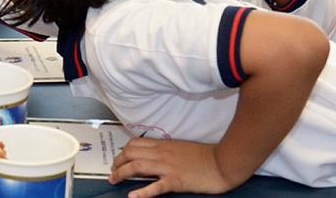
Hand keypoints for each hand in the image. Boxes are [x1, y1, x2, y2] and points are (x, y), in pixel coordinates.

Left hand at [110, 138, 236, 196]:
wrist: (222, 162)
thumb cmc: (205, 156)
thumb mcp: (181, 147)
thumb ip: (166, 149)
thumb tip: (153, 154)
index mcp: (163, 144)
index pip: (135, 143)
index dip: (123, 150)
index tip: (119, 158)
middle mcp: (161, 154)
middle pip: (131, 153)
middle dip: (118, 162)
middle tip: (113, 170)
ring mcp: (167, 167)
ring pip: (137, 166)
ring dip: (121, 173)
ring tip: (114, 180)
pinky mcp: (175, 181)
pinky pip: (155, 186)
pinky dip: (142, 192)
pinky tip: (132, 196)